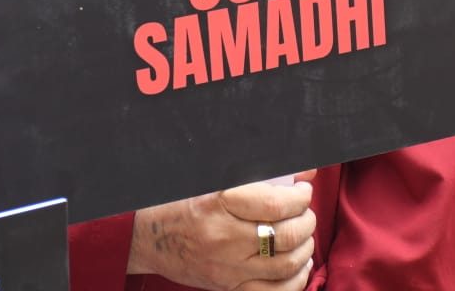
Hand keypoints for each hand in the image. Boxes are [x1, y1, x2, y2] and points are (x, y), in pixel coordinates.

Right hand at [127, 175, 316, 289]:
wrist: (148, 237)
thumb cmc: (181, 202)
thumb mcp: (214, 179)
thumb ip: (260, 175)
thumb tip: (305, 174)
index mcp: (219, 203)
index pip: (276, 204)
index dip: (299, 197)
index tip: (302, 191)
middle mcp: (224, 238)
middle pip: (286, 235)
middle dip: (306, 221)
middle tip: (305, 213)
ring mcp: (227, 268)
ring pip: (286, 265)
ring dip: (305, 249)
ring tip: (303, 236)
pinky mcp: (228, 289)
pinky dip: (295, 281)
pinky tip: (298, 266)